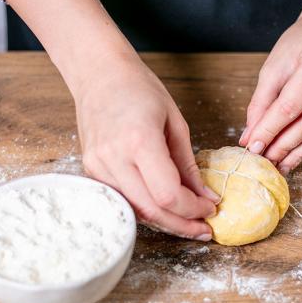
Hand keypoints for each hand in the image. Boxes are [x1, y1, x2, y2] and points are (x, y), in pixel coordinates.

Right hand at [72, 57, 217, 239]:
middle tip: (204, 228)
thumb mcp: (175, 122)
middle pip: (152, 210)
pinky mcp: (90, 171)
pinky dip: (146, 209)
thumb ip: (188, 164)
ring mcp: (98, 167)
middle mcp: (114, 158)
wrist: (98, 74)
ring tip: (188, 223)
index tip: (211, 207)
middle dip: (182, 224)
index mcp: (139, 140)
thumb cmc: (139, 89)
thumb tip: (205, 196)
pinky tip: (164, 209)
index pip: (168, 195)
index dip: (192, 209)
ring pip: (136, 211)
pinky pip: (122, 200)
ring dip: (165, 221)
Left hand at [239, 4, 301, 173]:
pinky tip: (299, 151)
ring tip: (281, 163)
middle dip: (284, 146)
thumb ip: (261, 102)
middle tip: (266, 161)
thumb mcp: (274, 65)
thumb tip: (250, 138)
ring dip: (300, 151)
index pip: (291, 106)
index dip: (270, 130)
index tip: (253, 148)